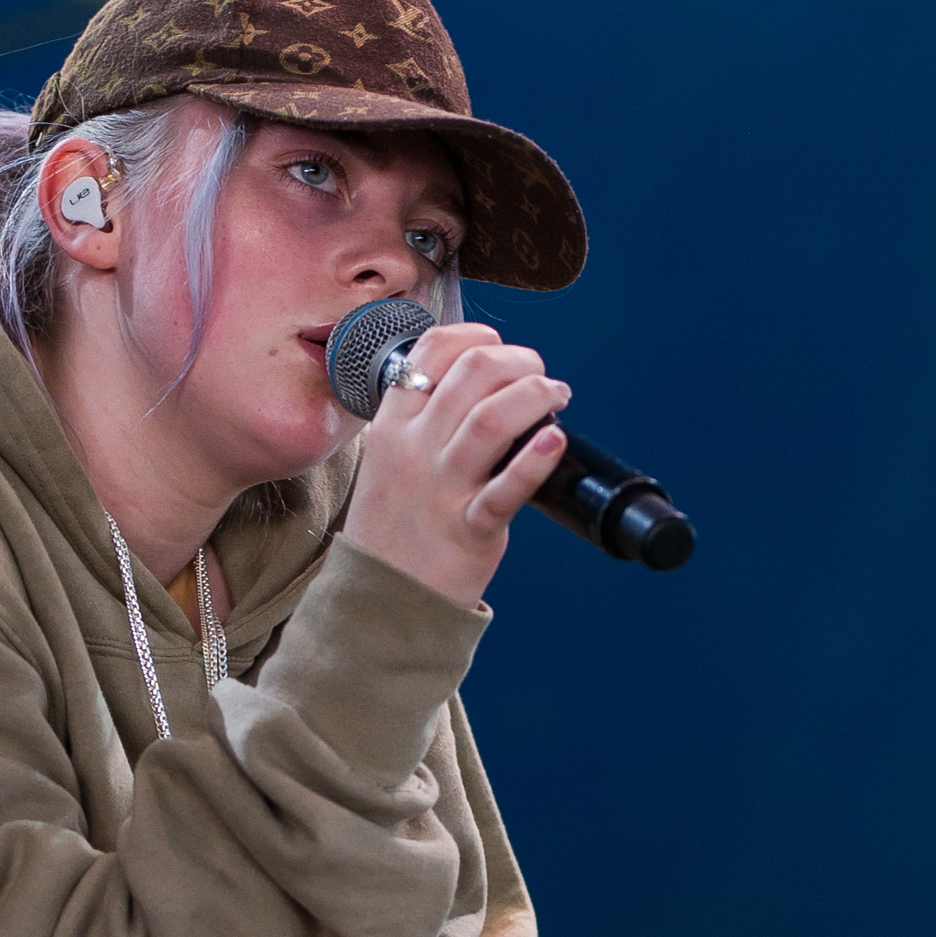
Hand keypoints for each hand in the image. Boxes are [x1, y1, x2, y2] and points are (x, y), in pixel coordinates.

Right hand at [342, 321, 571, 610]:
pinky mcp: (468, 529)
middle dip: (520, 360)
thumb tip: (480, 382)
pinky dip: (536, 461)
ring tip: (556, 398)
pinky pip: (506, 489)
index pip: (434, 348)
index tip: (501, 350)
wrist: (379, 600)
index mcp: (393, 424)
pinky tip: (556, 442)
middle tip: (541, 376)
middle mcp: (414, 449)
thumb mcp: (389, 460)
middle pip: (472, 371)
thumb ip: (423, 420)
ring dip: (535, 395)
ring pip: (491, 418)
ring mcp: (441, 489)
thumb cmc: (394, 528)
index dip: (479, 336)